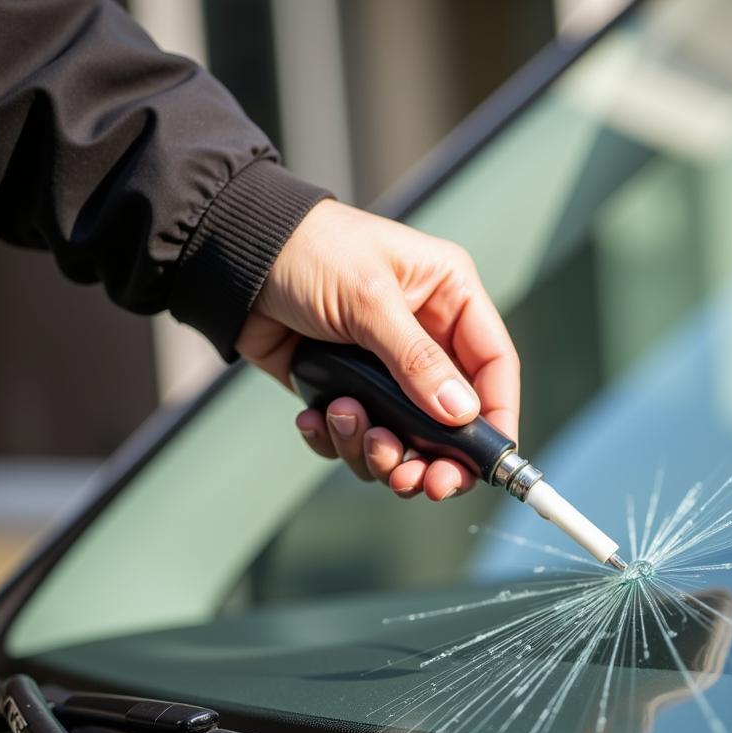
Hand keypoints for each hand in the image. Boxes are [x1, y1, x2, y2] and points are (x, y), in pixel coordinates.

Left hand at [237, 200, 519, 500]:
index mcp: (449, 298)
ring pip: (404, 438)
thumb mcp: (369, 298)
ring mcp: (384, 370)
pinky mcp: (345, 391)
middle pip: (453, 419)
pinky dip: (335, 441)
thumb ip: (417, 360)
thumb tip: (462, 414)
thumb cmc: (308, 250)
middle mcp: (425, 338)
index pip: (494, 367)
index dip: (498, 417)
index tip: (486, 463)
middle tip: (416, 482)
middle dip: (434, 457)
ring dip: (376, 448)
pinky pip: (356, 438)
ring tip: (344, 419)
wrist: (233, 256)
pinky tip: (314, 418)